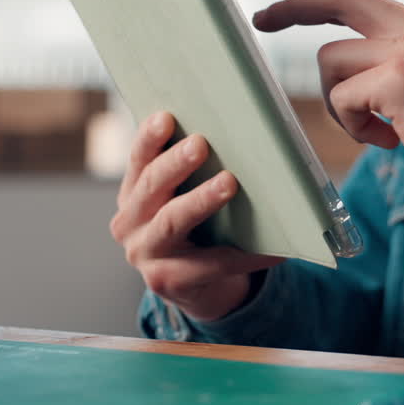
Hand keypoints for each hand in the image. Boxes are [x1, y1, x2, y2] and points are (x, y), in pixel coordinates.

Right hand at [110, 112, 284, 321]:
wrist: (197, 288)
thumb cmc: (197, 230)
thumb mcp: (183, 199)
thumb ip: (191, 172)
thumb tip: (234, 134)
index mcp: (132, 195)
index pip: (139, 161)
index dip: (149, 139)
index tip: (166, 116)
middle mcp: (130, 224)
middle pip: (151, 188)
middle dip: (175, 164)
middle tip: (200, 144)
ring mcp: (147, 256)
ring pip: (173, 222)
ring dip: (201, 199)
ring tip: (229, 182)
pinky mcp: (169, 283)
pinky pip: (213, 263)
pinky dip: (246, 253)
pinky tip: (273, 245)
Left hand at [254, 0, 403, 197]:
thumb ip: (400, 64)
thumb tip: (347, 69)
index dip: (314, 1)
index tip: (281, 10)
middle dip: (293, 7)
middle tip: (263, 21)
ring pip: (332, 63)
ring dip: (342, 108)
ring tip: (378, 132)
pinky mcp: (399, 79)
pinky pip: (344, 99)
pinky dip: (356, 128)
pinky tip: (390, 141)